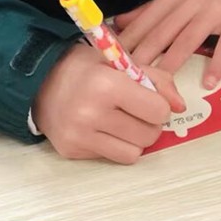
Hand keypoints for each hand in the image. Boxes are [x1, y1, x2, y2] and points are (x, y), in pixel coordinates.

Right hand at [32, 43, 184, 163]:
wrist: (40, 82)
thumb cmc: (86, 69)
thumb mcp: (121, 61)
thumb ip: (156, 80)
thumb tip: (180, 107)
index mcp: (107, 85)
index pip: (157, 111)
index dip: (160, 105)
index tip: (150, 99)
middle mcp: (91, 113)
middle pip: (149, 135)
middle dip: (150, 123)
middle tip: (137, 111)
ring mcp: (80, 136)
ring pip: (134, 152)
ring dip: (135, 138)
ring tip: (122, 121)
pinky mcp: (72, 151)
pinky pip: (113, 158)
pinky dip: (116, 146)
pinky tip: (105, 129)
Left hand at [114, 0, 220, 88]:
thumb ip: (149, 9)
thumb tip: (119, 23)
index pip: (148, 20)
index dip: (130, 39)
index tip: (114, 58)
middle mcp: (192, 3)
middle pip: (164, 33)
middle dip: (144, 56)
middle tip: (128, 78)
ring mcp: (215, 13)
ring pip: (188, 41)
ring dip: (172, 63)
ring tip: (160, 85)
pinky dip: (217, 66)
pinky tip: (208, 83)